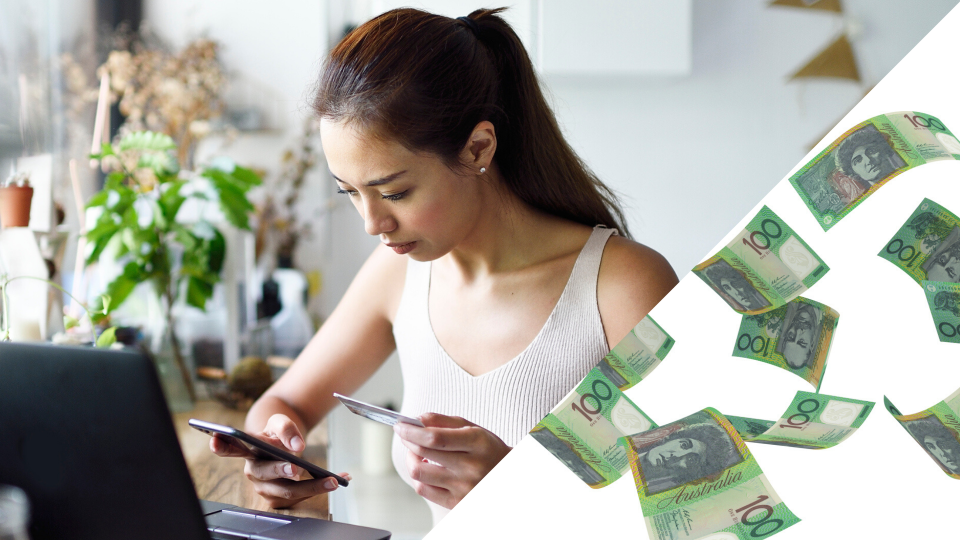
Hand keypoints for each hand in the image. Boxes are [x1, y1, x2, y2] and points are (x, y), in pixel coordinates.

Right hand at [208, 413, 350, 507]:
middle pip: (266, 473)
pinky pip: (300, 496)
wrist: (282, 443)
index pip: (229, 447)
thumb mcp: (281, 421)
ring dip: (312, 485)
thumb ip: (287, 428)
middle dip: (282, 470)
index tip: (216, 439)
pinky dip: (320, 488)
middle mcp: (253, 470)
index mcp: (247, 449)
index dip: (221, 445)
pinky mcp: (278, 498)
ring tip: (332, 479)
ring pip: (287, 489)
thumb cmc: (277, 433)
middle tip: (297, 467)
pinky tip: (339, 479)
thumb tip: (296, 444)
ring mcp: (265, 487)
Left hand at [394, 413, 510, 508]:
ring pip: (419, 473)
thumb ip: (443, 421)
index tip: (400, 425)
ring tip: (416, 453)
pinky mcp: (456, 503)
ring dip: (411, 459)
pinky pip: (424, 490)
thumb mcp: (473, 429)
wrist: (506, 476)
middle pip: (423, 454)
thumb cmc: (487, 449)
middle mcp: (471, 467)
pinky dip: (419, 477)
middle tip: (406, 434)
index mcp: (477, 443)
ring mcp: (464, 488)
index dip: (411, 431)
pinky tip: (425, 469)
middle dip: (408, 441)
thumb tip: (416, 420)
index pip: (434, 438)